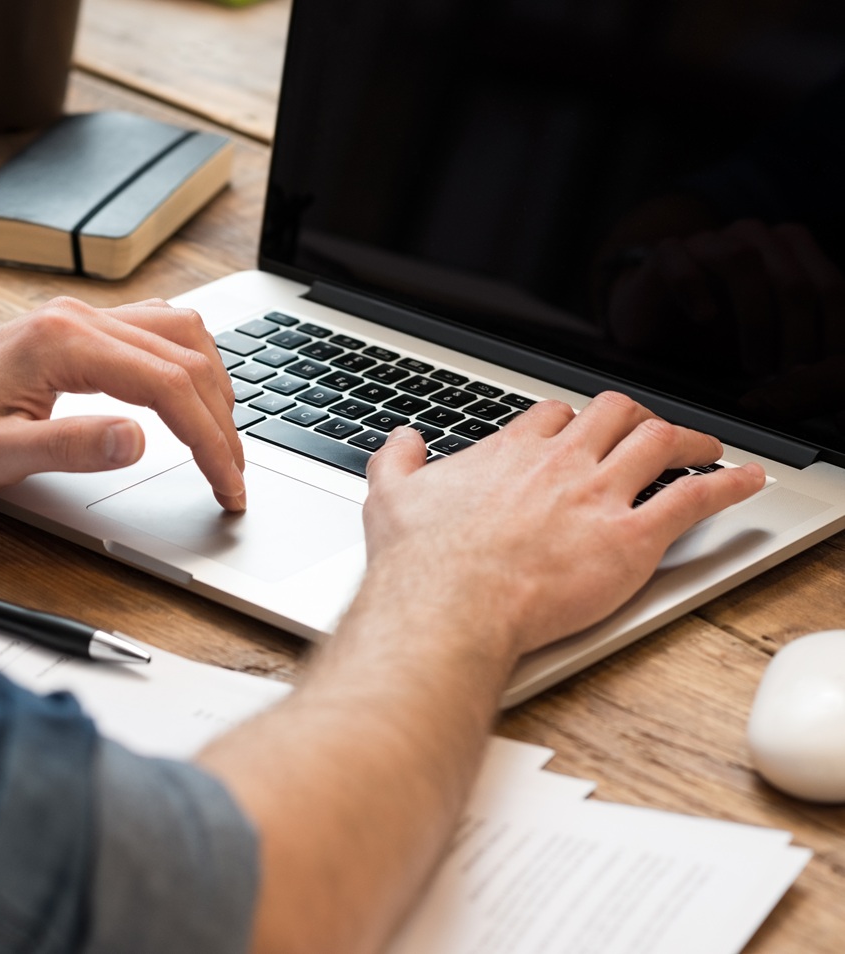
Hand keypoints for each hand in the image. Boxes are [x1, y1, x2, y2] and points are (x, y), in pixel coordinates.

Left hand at [0, 296, 246, 507]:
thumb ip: (71, 447)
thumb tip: (139, 441)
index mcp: (61, 343)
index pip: (168, 384)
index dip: (210, 439)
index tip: (228, 484)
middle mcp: (76, 318)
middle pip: (184, 355)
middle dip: (222, 419)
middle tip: (234, 476)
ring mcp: (76, 319)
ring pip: (177, 333)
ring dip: (212, 384)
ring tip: (225, 439)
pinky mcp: (73, 331)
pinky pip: (152, 330)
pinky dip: (187, 364)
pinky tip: (192, 396)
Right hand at [202, 393, 764, 953]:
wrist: (448, 605)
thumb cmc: (421, 562)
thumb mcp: (390, 497)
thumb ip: (397, 461)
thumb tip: (402, 440)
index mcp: (510, 453)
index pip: (554, 415)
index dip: (571, 419)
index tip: (577, 431)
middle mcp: (562, 464)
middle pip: (615, 413)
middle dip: (635, 417)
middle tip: (647, 430)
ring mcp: (599, 496)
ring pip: (661, 442)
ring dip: (690, 439)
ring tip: (705, 447)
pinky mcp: (630, 538)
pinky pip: (693, 498)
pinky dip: (727, 485)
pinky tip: (746, 481)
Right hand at [603, 219, 844, 375]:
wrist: (654, 317)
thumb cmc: (717, 331)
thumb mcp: (771, 337)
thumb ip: (803, 345)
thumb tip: (837, 380)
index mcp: (790, 250)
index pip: (828, 286)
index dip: (832, 332)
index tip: (822, 373)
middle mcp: (754, 238)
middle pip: (791, 279)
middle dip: (797, 335)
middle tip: (789, 377)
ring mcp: (708, 241)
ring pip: (742, 261)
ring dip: (755, 319)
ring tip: (753, 364)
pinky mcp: (665, 253)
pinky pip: (682, 263)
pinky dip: (695, 289)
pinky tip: (704, 318)